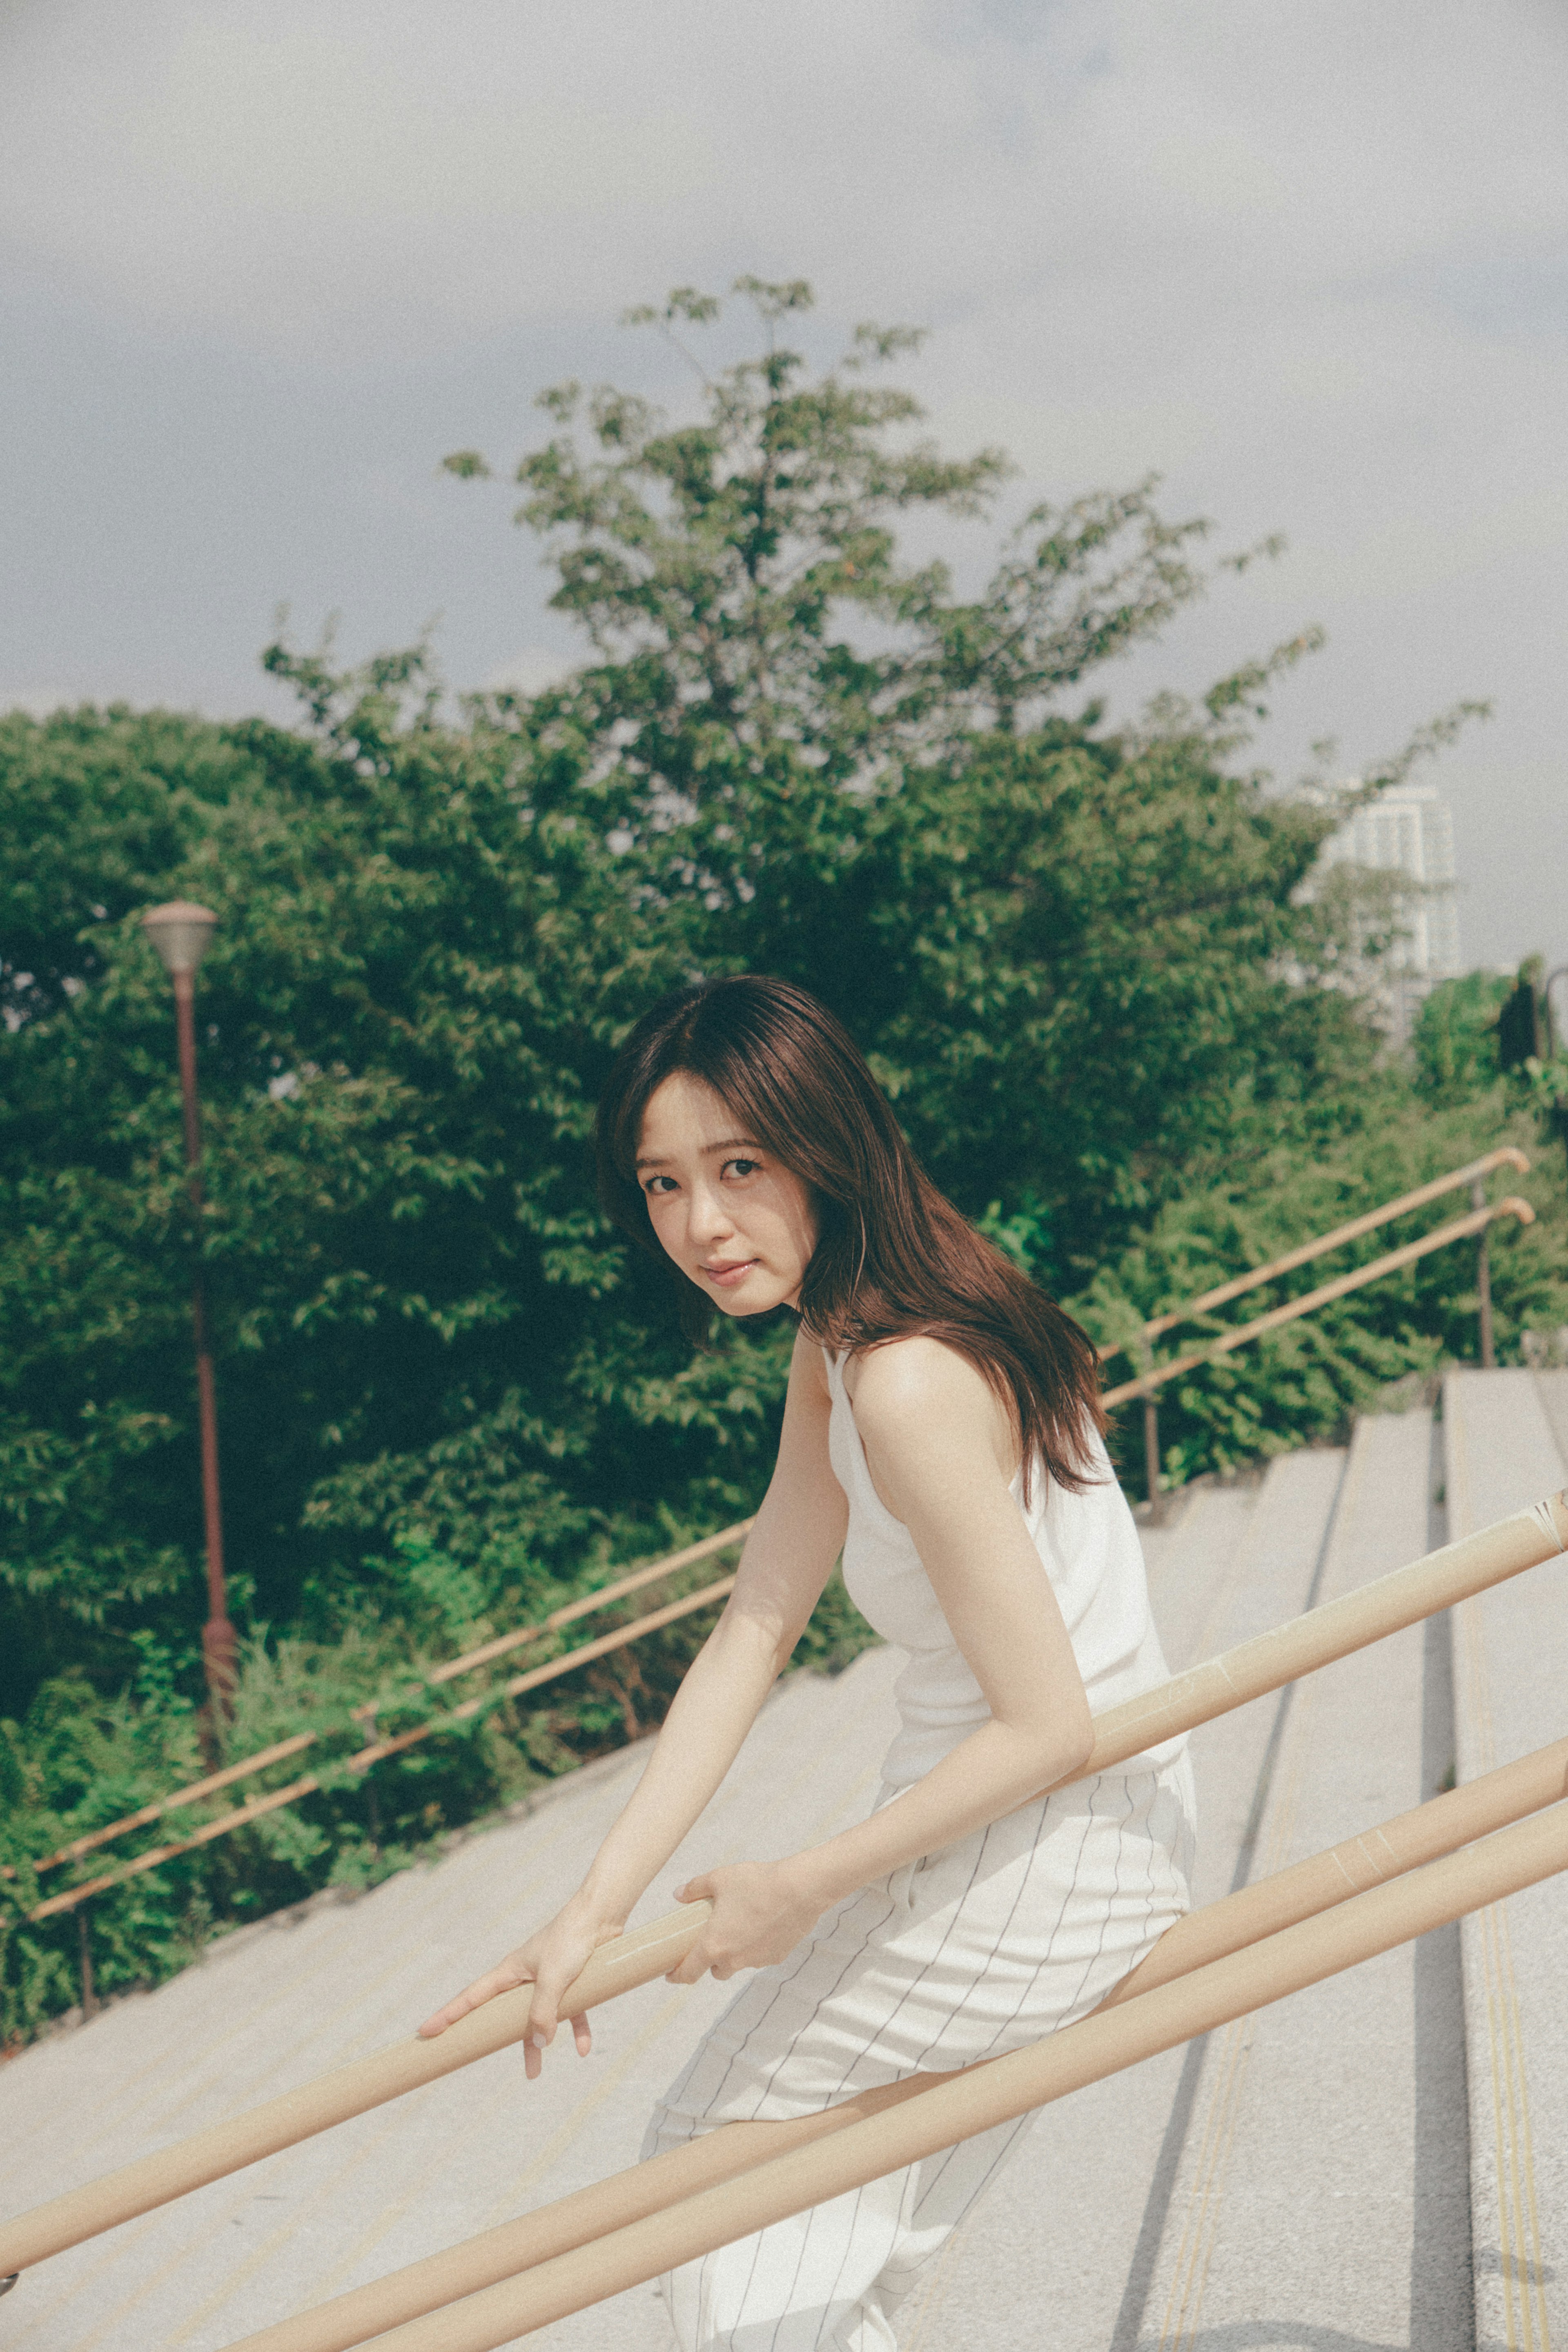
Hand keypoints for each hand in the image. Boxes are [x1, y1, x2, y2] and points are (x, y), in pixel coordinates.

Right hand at [417, 1893, 623, 2080]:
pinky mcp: (572, 1982)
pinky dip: (576, 2029)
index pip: (472, 1997)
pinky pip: (571, 2012)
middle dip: (493, 2038)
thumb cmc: (571, 1940)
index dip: (449, 2015)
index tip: (426, 2030)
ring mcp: (548, 1980)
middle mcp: (525, 1978)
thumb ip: (543, 2012)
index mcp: (510, 1972)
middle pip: (503, 2014)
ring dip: (537, 2043)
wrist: (601, 1916)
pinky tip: (583, 2048)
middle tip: (474, 2056)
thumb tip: (539, 2044)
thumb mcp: (553, 1979)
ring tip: (534, 2074)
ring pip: (537, 2018)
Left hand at [666, 1860, 823, 1984]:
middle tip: (712, 1940)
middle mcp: (734, 1960)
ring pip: (739, 1964)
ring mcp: (757, 1961)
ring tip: (740, 1926)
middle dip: (711, 1961)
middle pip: (716, 1971)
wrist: (799, 1889)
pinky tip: (762, 1924)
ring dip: (735, 1953)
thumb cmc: (756, 1883)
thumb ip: (695, 1888)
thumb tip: (678, 1894)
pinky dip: (756, 1946)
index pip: (689, 1973)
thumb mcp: (719, 1879)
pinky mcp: (777, 1957)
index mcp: (714, 1944)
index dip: (676, 1976)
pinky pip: (759, 1956)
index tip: (671, 1974)